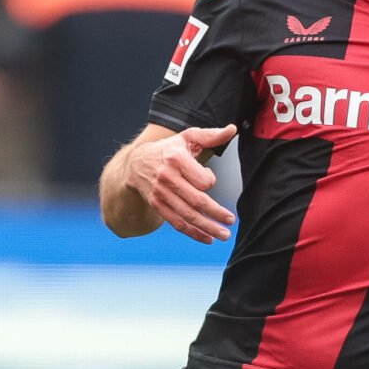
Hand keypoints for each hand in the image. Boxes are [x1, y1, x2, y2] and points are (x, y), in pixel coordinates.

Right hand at [125, 125, 237, 243]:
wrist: (136, 163)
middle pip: (196, 201)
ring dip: (207, 227)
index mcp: (176, 159)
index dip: (210, 181)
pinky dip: (193, 233)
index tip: (210, 178)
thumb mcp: (187, 138)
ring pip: (188, 215)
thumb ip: (210, 135)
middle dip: (216, 213)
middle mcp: (167, 178)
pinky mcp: (157, 205)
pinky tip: (207, 238)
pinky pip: (177, 222)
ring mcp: (161, 194)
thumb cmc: (167, 150)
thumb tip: (232, 130)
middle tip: (231, 221)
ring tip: (223, 234)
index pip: (201, 179)